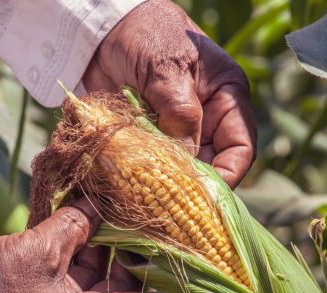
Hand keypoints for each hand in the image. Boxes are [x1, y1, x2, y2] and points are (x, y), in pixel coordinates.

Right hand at [0, 198, 191, 292]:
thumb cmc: (1, 289)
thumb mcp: (44, 252)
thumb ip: (76, 225)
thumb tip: (95, 204)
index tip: (200, 287)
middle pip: (124, 289)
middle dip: (136, 258)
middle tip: (156, 231)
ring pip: (99, 279)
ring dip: (107, 250)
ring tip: (123, 220)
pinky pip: (76, 277)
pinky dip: (84, 253)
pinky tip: (90, 226)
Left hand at [83, 0, 255, 188]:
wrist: (104, 32)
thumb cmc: (145, 35)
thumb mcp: (167, 67)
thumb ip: (180, 112)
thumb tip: (186, 159)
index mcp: (225, 99)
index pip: (240, 148)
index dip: (228, 175)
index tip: (206, 197)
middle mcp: (205, 120)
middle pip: (210, 165)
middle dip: (193, 187)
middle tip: (171, 207)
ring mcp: (176, 131)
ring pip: (181, 169)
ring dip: (166, 185)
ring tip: (149, 199)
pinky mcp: (149, 138)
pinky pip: (153, 164)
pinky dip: (145, 177)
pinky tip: (132, 186)